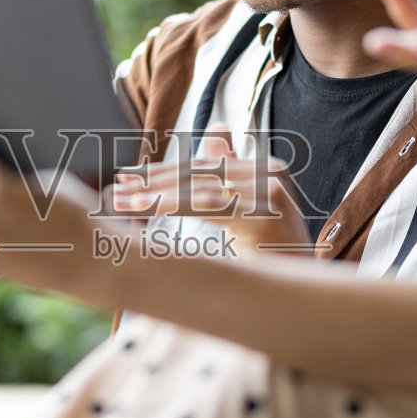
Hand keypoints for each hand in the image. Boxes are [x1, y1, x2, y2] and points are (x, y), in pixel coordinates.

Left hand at [109, 123, 313, 256]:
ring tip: (121, 200)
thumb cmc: (272, 254)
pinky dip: (170, 203)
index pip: (203, 165)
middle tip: (115, 189)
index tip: (128, 178)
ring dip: (153, 193)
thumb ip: (231, 171)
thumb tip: (216, 130)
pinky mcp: (263, 210)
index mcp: (267, 167)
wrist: (300, 288)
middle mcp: (270, 172)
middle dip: (151, 181)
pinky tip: (143, 206)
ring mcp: (269, 189)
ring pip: (197, 186)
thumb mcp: (249, 208)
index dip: (163, 171)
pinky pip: (206, 202)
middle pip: (197, 172)